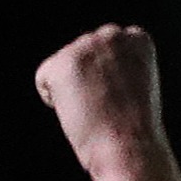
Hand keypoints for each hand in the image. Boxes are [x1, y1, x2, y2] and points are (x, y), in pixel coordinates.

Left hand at [34, 25, 172, 174]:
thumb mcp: (137, 84)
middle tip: (102, 107)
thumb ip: (118, 66)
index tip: (115, 96)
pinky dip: (52, 98)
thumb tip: (93, 68)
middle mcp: (112, 34)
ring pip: (62, 66)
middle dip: (85, 79)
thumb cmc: (134, 128)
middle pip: (81, 53)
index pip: (106, 48)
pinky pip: (43, 78)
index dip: (105, 77)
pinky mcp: (62, 63)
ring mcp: (86, 47)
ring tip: (93, 110)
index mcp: (137, 38)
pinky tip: (75, 111)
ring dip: (70, 89)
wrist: (128, 145)